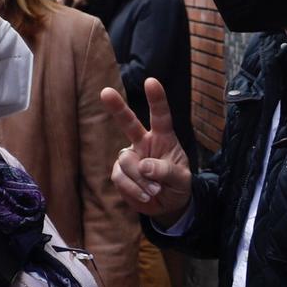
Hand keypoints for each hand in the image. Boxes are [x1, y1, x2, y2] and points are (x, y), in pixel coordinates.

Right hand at [102, 79, 192, 223]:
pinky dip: (134, 190)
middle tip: (105, 92)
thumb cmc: (177, 185)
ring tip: (155, 191)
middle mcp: (143, 142)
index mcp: (163, 137)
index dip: (156, 99)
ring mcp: (130, 157)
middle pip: (128, 122)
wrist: (168, 205)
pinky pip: (121, 178)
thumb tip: (144, 166)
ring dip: (142, 180)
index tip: (151, 81)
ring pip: (127, 162)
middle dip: (117, 107)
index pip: (160, 116)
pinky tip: (145, 196)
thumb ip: (166, 171)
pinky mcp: (119, 173)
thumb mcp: (181, 180)